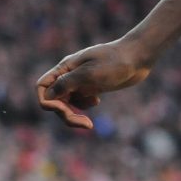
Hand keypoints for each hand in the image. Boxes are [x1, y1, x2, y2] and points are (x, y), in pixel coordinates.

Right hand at [36, 37, 154, 130]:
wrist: (138, 57)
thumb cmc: (115, 62)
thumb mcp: (89, 73)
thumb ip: (66, 84)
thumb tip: (47, 96)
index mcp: (65, 68)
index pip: (42, 87)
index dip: (48, 102)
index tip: (64, 110)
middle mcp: (69, 75)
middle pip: (55, 99)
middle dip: (66, 114)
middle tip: (86, 124)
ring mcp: (81, 81)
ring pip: (67, 102)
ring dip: (75, 112)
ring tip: (91, 115)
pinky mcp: (92, 86)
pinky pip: (80, 101)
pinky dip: (85, 106)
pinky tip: (97, 100)